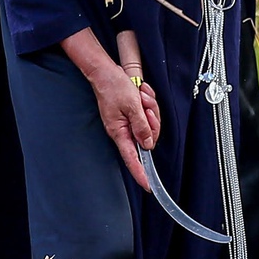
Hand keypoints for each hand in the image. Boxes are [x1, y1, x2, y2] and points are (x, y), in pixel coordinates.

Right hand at [63, 28, 158, 187]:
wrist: (105, 72)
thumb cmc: (113, 86)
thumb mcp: (132, 105)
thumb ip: (142, 126)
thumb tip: (148, 144)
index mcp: (120, 132)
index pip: (132, 158)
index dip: (140, 173)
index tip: (148, 186)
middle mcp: (123, 131)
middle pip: (147, 137)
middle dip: (153, 120)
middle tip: (146, 106)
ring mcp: (127, 123)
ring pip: (149, 124)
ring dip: (149, 108)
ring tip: (141, 96)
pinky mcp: (130, 114)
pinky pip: (146, 114)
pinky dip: (147, 103)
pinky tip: (141, 94)